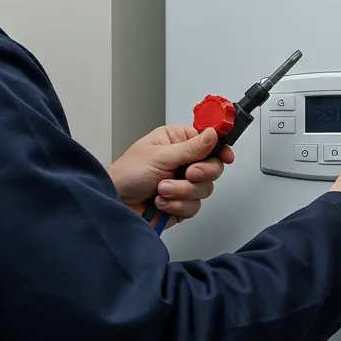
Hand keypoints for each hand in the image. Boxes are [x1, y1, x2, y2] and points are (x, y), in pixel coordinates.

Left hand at [108, 125, 234, 222]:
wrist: (114, 203)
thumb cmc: (127, 173)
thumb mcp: (160, 156)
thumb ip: (191, 148)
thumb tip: (212, 134)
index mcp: (177, 142)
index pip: (208, 140)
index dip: (220, 147)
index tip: (226, 156)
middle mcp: (183, 161)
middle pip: (213, 167)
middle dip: (199, 173)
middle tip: (187, 173)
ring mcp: (183, 184)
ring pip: (205, 189)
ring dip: (182, 191)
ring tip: (162, 189)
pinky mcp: (181, 204)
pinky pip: (194, 206)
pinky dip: (177, 206)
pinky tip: (161, 202)